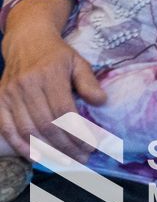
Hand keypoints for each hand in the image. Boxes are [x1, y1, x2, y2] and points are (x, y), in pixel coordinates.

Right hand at [0, 9, 104, 159]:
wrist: (26, 41)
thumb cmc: (57, 55)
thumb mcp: (78, 62)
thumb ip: (88, 82)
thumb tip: (101, 102)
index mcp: (50, 74)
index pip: (64, 111)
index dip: (77, 132)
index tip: (91, 145)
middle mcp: (27, 85)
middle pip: (47, 124)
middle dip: (65, 146)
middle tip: (80, 158)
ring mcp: (10, 94)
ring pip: (28, 130)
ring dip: (47, 150)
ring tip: (64, 161)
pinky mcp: (0, 101)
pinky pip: (8, 129)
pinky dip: (20, 146)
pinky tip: (36, 157)